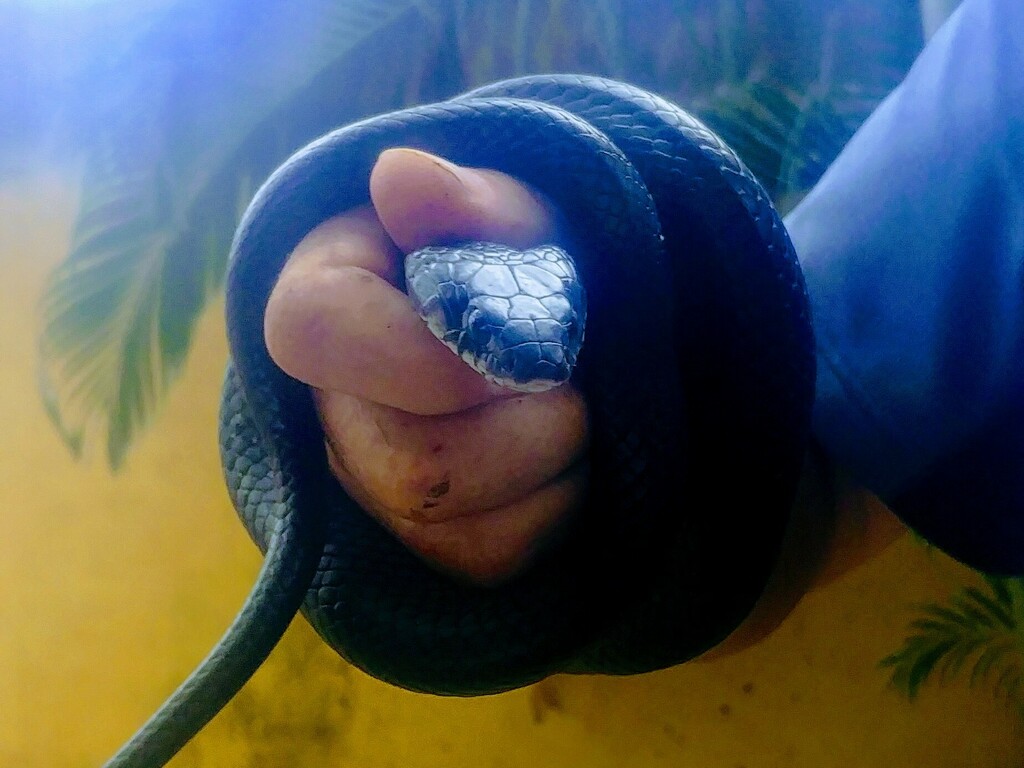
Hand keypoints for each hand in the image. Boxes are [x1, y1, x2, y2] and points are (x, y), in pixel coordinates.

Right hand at [263, 146, 905, 648]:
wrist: (543, 339)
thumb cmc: (519, 264)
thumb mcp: (516, 216)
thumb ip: (470, 203)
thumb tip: (400, 178)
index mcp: (326, 302)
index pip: (314, 332)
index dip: (423, 355)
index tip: (518, 350)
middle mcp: (328, 406)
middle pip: (404, 463)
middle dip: (523, 427)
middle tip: (568, 381)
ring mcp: (366, 487)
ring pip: (449, 522)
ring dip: (548, 463)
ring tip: (569, 411)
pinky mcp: (421, 547)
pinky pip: (486, 557)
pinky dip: (551, 509)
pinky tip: (560, 462)